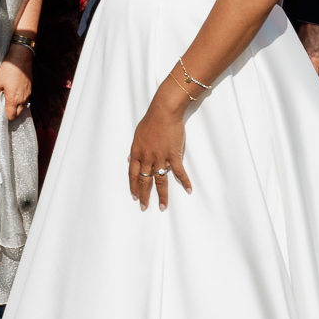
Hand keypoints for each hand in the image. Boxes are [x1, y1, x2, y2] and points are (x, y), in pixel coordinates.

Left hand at [0, 46, 34, 120]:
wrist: (21, 58)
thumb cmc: (8, 70)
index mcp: (14, 100)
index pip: (11, 116)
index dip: (5, 116)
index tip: (0, 111)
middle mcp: (23, 99)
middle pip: (18, 113)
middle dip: (11, 112)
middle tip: (4, 105)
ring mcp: (28, 94)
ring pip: (22, 106)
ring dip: (16, 105)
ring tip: (8, 97)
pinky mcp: (30, 88)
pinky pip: (25, 98)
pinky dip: (20, 99)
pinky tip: (14, 91)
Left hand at [127, 87, 191, 210]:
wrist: (164, 112)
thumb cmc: (151, 121)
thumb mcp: (137, 135)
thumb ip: (134, 149)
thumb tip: (129, 160)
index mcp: (137, 153)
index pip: (133, 174)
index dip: (133, 186)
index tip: (135, 196)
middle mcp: (147, 157)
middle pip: (144, 181)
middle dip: (144, 196)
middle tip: (144, 207)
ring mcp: (160, 157)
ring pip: (160, 180)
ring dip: (162, 195)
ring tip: (162, 207)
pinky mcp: (173, 155)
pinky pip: (179, 172)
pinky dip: (185, 181)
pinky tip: (189, 189)